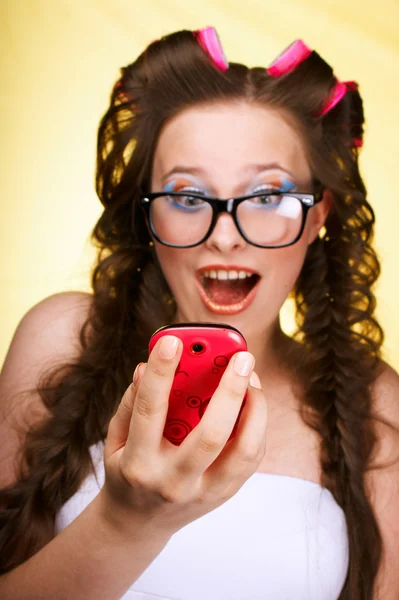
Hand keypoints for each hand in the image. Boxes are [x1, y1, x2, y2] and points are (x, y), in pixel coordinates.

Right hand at [101, 335, 266, 536]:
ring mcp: (203, 493)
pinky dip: (256, 425)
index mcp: (138, 463)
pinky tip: (250, 402)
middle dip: (230, 391)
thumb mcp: (115, 438)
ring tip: (252, 378)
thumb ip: (131, 402)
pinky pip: (250, 458)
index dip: (160, 373)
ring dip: (254, 409)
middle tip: (242, 357)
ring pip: (243, 451)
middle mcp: (173, 481)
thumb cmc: (125, 470)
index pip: (150, 411)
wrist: (137, 524)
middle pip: (210, 435)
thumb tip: (146, 366)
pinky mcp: (224, 495)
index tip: (172, 341)